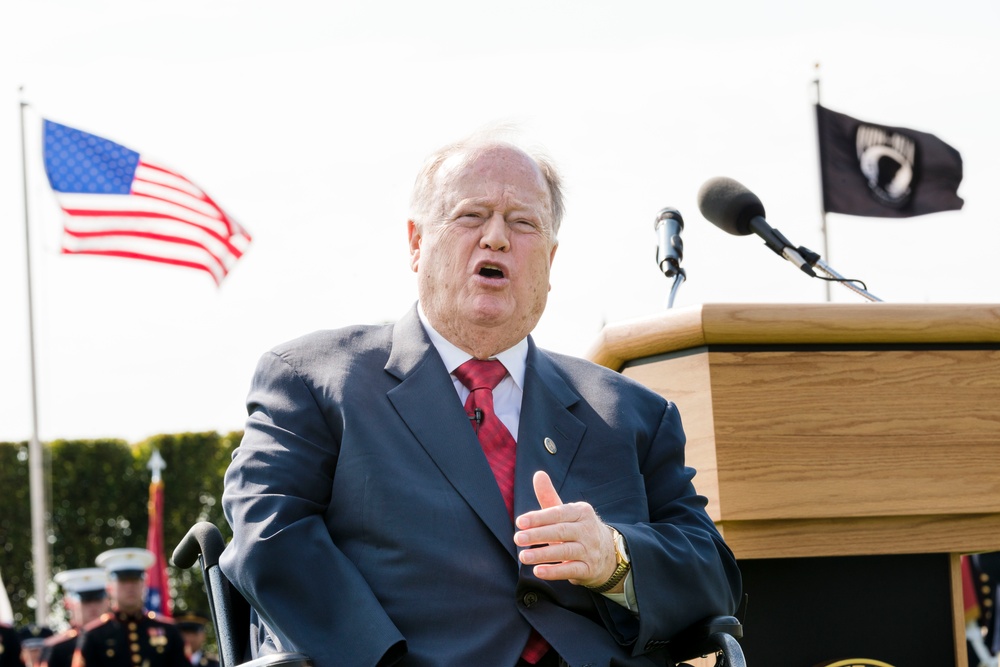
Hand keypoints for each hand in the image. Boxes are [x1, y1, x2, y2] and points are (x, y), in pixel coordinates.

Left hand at [513, 470, 621, 591]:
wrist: (608, 554)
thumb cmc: (578, 529)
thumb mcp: (566, 513)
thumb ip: (549, 497)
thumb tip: (538, 474)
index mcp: (581, 512)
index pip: (558, 514)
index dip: (539, 518)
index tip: (520, 522)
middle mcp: (588, 530)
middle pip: (560, 532)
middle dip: (538, 535)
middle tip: (517, 539)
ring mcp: (590, 550)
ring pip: (565, 552)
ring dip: (543, 555)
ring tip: (523, 556)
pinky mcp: (589, 569)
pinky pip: (570, 570)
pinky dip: (554, 571)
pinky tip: (538, 571)